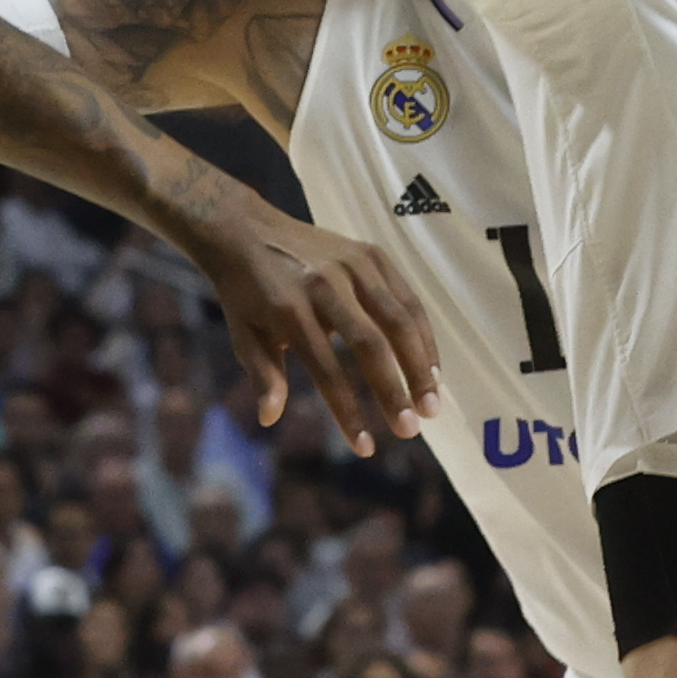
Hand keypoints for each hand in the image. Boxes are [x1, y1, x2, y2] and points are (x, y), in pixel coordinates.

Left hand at [166, 177, 446, 457]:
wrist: (246, 229)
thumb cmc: (244, 293)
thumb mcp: (244, 336)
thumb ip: (263, 375)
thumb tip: (271, 418)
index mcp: (291, 311)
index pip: (327, 371)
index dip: (348, 412)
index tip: (365, 448)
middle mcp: (326, 285)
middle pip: (371, 344)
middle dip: (395, 390)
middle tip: (412, 430)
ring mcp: (353, 265)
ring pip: (398, 318)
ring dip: (419, 364)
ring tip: (432, 403)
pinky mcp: (371, 253)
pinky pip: (406, 295)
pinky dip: (422, 332)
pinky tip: (429, 365)